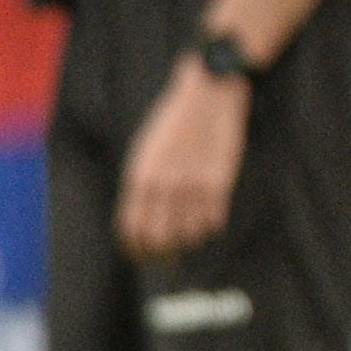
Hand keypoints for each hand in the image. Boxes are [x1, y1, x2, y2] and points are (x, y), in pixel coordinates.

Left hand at [116, 57, 250, 258]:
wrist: (208, 94)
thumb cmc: (173, 121)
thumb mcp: (145, 150)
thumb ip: (141, 185)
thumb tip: (141, 220)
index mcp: (140, 175)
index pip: (131, 229)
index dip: (134, 248)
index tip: (139, 255)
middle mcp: (165, 185)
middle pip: (158, 240)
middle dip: (159, 254)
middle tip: (164, 256)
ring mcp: (193, 186)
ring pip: (188, 236)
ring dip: (186, 239)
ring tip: (186, 233)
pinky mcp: (219, 183)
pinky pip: (213, 222)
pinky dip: (208, 224)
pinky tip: (206, 215)